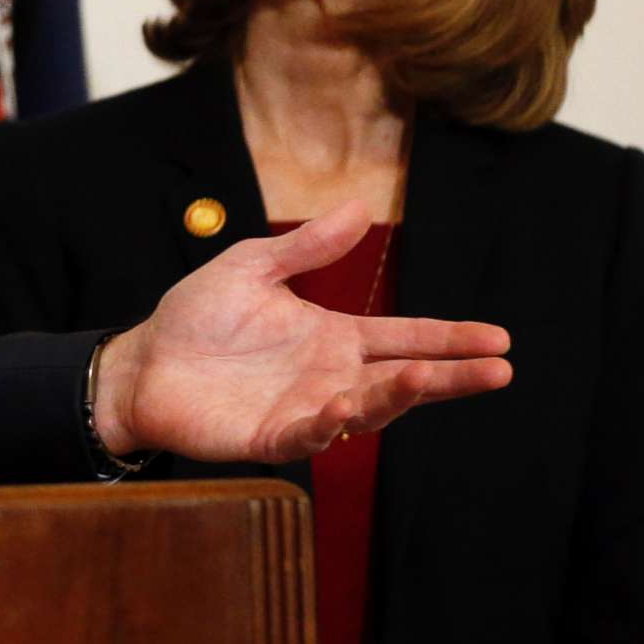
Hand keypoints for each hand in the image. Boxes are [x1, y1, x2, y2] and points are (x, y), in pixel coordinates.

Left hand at [94, 200, 511, 463]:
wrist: (144, 360)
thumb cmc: (197, 317)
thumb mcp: (252, 267)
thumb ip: (306, 246)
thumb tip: (360, 207)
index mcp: (334, 337)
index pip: (404, 337)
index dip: (449, 339)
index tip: (499, 339)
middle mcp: (331, 377)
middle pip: (402, 379)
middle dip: (450, 376)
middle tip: (499, 371)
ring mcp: (306, 409)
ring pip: (367, 410)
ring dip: (396, 396)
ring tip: (422, 376)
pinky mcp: (271, 436)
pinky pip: (309, 435)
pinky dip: (328, 424)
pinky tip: (343, 406)